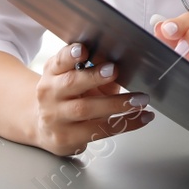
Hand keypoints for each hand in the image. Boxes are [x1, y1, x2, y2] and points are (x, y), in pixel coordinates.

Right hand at [32, 42, 153, 155]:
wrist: (46, 129)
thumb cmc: (68, 97)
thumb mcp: (76, 78)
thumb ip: (94, 69)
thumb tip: (119, 65)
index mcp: (53, 73)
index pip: (59, 61)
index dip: (70, 55)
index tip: (83, 50)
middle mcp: (50, 94)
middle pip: (71, 84)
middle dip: (94, 77)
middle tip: (115, 70)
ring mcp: (56, 118)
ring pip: (85, 110)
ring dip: (116, 103)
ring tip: (140, 100)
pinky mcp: (67, 138)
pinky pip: (100, 130)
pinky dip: (126, 123)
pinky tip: (142, 117)